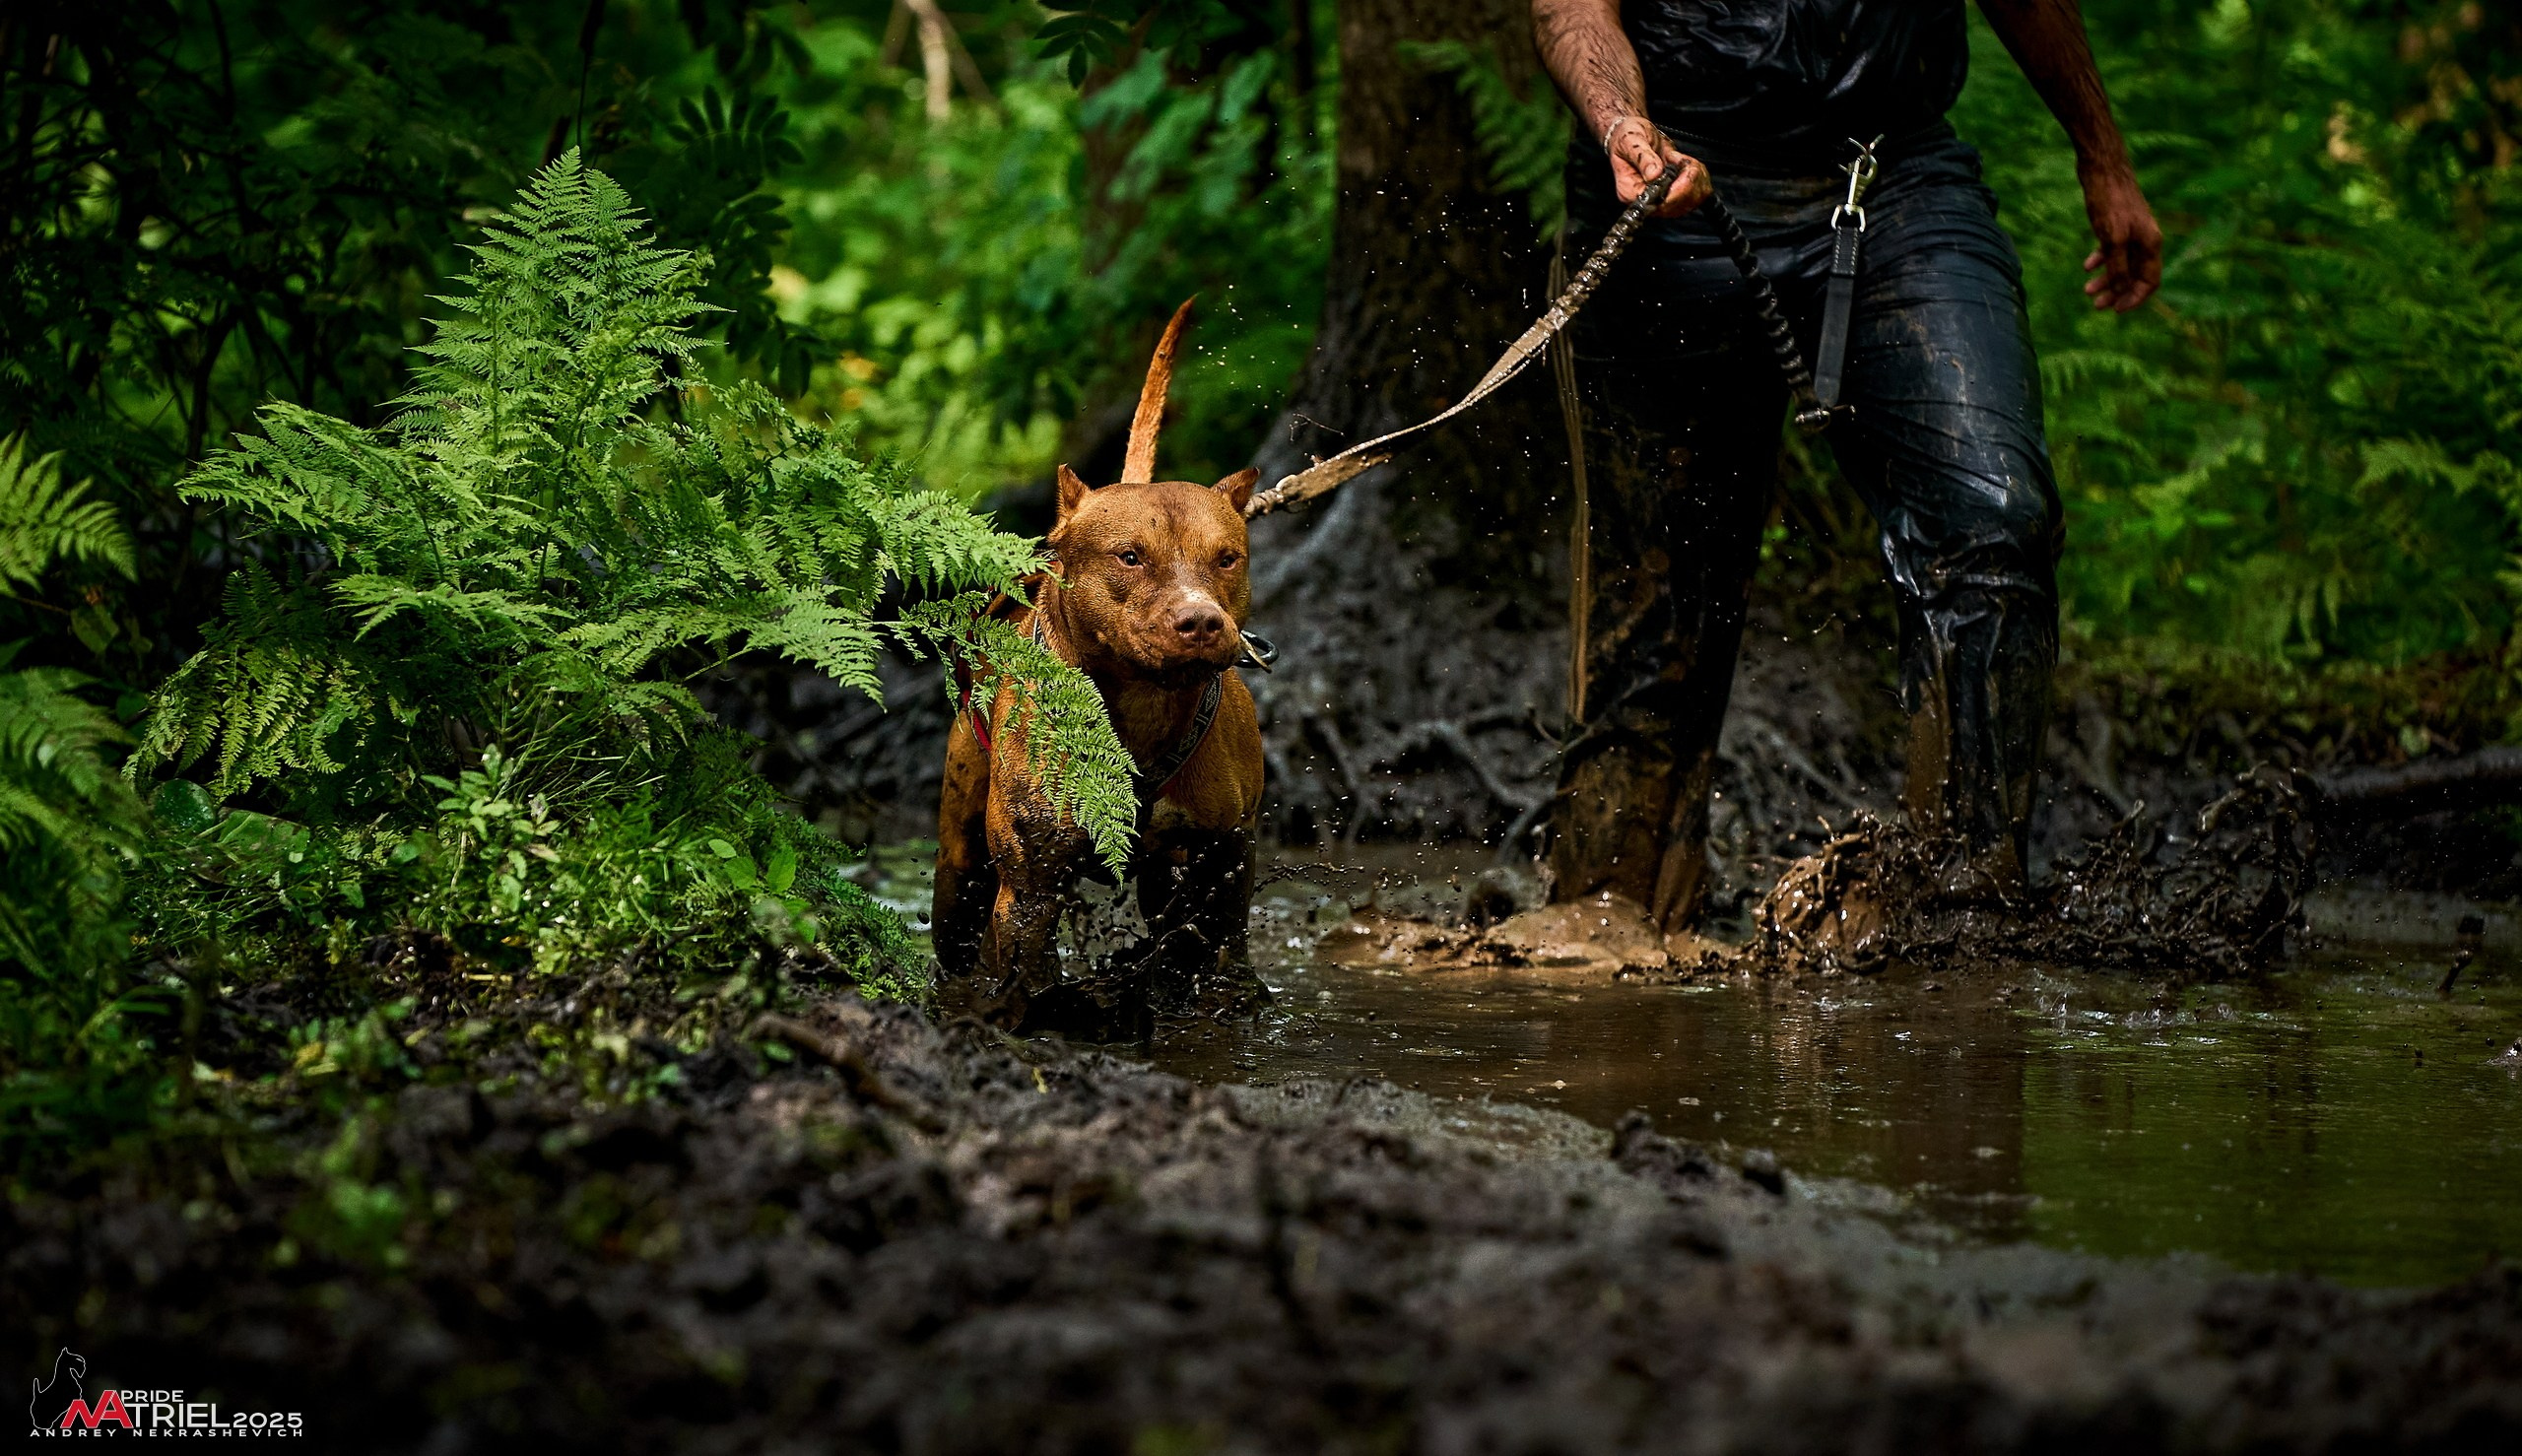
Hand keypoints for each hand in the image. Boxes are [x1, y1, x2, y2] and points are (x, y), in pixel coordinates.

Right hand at [1604, 115, 1709, 217]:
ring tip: (1685, 161)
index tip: (1683, 173)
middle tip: (1686, 161)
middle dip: (1689, 183)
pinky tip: (1688, 165)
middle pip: (1675, 207)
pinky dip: (1699, 178)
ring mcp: (1659, 197)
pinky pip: (1695, 195)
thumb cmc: (1627, 136)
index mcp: (1629, 190)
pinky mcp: (1672, 193)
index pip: (1655, 203)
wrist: (1633, 132)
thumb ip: (1643, 157)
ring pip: (1688, 202)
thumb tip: (1654, 174)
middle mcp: (1644, 198)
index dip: (1675, 192)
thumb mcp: (1631, 140)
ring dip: (1696, 179)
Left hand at [2079, 160, 2160, 311]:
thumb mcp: (2113, 238)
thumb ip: (2118, 265)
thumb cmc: (2110, 201)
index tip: (2116, 310)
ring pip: (2122, 264)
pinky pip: (2112, 249)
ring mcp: (2132, 231)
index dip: (2135, 298)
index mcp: (2151, 243)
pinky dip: (2101, 260)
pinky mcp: (2117, 223)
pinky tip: (2087, 267)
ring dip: (2107, 280)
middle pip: (2135, 276)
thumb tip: (2120, 289)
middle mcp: (2145, 238)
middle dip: (2117, 292)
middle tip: (2096, 305)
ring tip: (2087, 290)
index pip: (2150, 281)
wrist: (2102, 168)